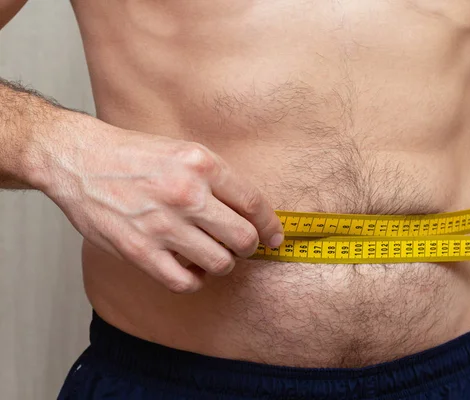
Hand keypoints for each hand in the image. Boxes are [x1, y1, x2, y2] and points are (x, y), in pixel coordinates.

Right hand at [33, 116, 283, 292]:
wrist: (79, 160)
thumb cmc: (133, 155)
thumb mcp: (183, 150)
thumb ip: (217, 178)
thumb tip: (250, 211)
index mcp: (201, 165)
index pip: (254, 203)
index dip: (270, 226)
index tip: (273, 237)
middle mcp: (186, 194)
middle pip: (243, 239)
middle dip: (249, 248)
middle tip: (241, 247)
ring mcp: (163, 225)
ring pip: (220, 264)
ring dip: (222, 264)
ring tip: (211, 255)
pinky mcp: (139, 251)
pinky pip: (184, 282)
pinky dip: (194, 280)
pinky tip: (189, 268)